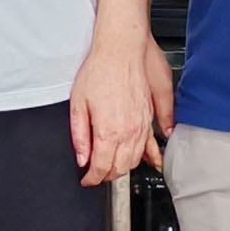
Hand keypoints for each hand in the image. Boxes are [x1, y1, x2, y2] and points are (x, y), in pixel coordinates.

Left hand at [68, 30, 165, 186]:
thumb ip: (79, 136)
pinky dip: (149, 157)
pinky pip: (151, 144)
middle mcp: (129, 131)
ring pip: (136, 159)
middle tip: (96, 174)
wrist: (121, 50)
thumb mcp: (78, 104)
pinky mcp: (150, 117)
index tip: (86, 180)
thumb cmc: (99, 71)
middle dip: (106, 175)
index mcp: (109, 130)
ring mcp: (142, 125)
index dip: (92, 178)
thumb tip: (82, 158)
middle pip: (120, 168)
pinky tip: (151, 162)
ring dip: (124, 167)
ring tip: (112, 167)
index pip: (101, 167)